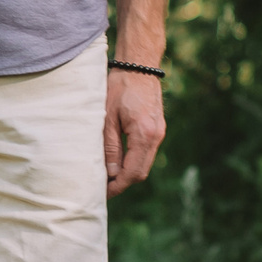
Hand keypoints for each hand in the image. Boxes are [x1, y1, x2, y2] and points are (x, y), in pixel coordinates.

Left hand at [103, 67, 165, 194]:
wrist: (139, 67)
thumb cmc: (119, 88)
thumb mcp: (107, 118)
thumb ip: (110, 147)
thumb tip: (110, 174)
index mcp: (145, 135)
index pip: (133, 172)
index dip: (118, 186)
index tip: (102, 193)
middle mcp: (156, 137)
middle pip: (141, 172)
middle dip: (122, 183)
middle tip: (101, 189)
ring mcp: (159, 133)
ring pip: (144, 163)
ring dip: (127, 173)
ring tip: (106, 178)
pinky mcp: (157, 129)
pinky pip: (145, 152)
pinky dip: (132, 161)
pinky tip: (117, 162)